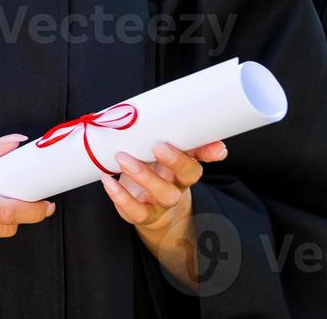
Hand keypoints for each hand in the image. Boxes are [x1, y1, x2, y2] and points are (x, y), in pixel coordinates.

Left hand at [101, 142, 226, 234]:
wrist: (149, 207)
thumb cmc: (152, 169)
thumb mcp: (159, 153)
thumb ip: (162, 136)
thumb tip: (165, 111)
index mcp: (184, 167)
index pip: (202, 155)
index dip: (208, 153)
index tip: (218, 148)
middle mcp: (178, 184)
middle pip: (187, 176)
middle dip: (175, 161)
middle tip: (158, 146)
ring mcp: (162, 202)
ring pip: (163, 194)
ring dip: (144, 176)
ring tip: (122, 158)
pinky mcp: (144, 215)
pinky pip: (136, 211)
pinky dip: (121, 197)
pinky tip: (109, 181)